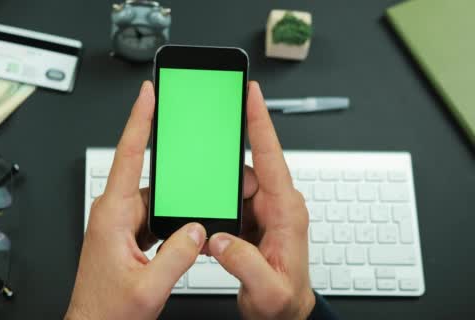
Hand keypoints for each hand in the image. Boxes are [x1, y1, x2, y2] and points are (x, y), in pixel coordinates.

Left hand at [65, 81, 205, 319]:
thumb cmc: (106, 311)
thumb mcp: (148, 287)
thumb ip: (176, 256)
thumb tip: (196, 229)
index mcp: (112, 215)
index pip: (129, 155)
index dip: (140, 120)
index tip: (148, 95)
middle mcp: (114, 213)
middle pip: (148, 174)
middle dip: (172, 161)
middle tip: (192, 145)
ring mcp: (120, 223)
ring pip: (155, 197)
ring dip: (174, 199)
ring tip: (196, 201)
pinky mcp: (128, 234)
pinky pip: (154, 214)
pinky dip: (171, 215)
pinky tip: (185, 224)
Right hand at [206, 82, 314, 319]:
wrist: (286, 313)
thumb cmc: (285, 301)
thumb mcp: (268, 289)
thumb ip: (243, 262)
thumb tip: (218, 237)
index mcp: (286, 212)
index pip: (271, 157)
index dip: (259, 122)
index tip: (251, 94)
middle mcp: (278, 205)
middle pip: (244, 171)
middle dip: (220, 181)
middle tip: (213, 205)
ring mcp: (265, 211)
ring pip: (233, 187)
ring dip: (217, 202)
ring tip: (215, 228)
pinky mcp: (253, 219)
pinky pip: (230, 202)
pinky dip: (217, 211)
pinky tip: (214, 233)